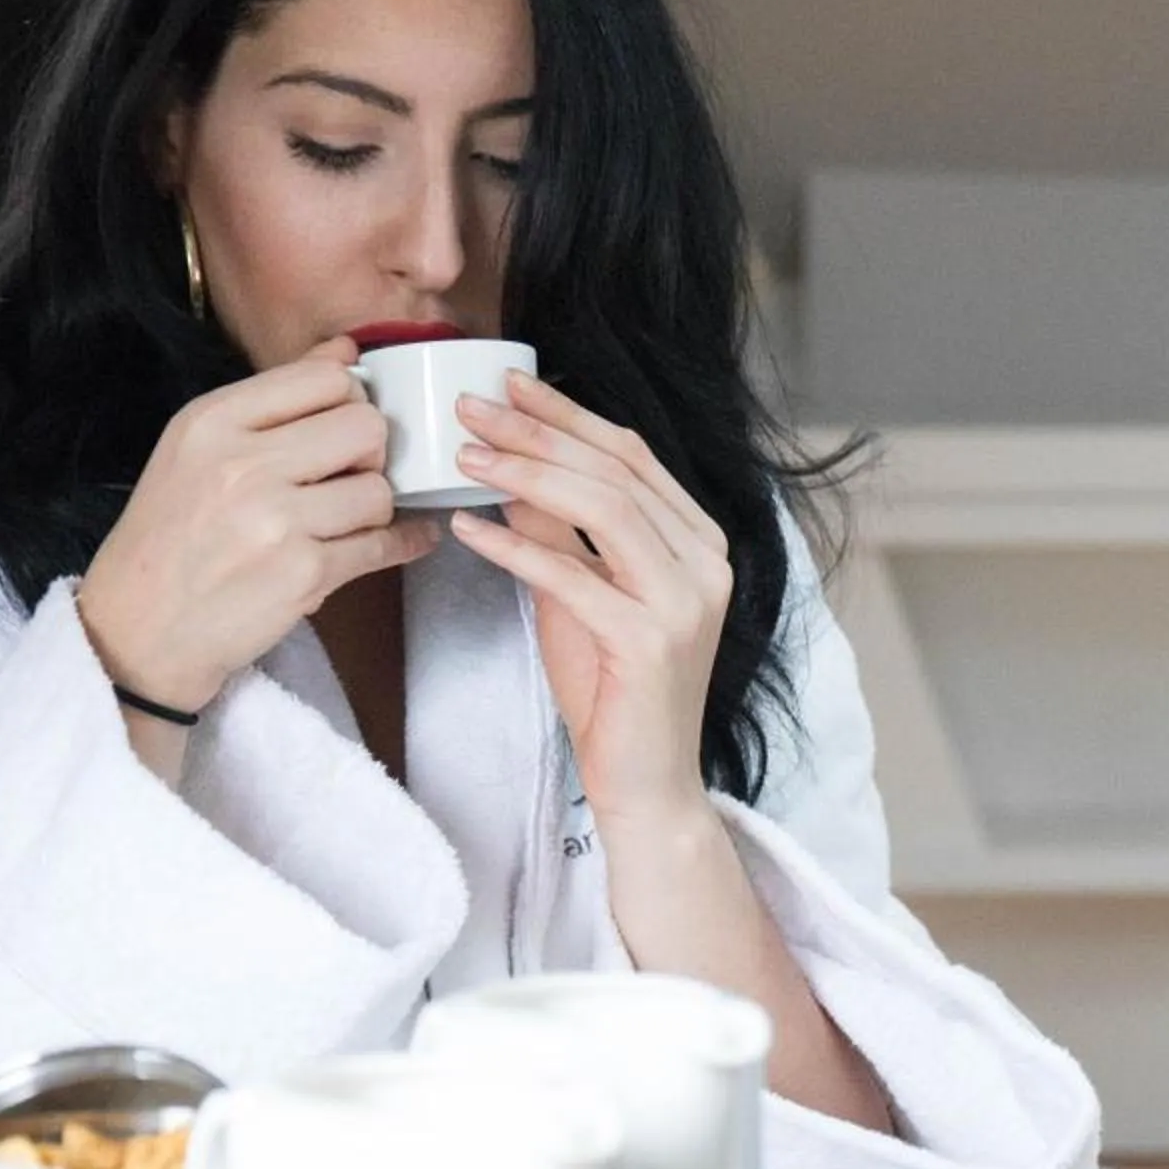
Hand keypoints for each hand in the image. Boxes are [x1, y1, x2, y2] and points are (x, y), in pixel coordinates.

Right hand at [78, 336, 437, 716]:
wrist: (138, 631)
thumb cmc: (171, 537)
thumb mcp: (196, 450)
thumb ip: (272, 399)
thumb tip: (346, 351)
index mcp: (212, 421)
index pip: (324, 378)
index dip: (350, 399)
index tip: (343, 425)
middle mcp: (242, 464)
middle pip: (364, 425)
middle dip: (371, 451)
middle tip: (351, 474)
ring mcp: (275, 521)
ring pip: (379, 488)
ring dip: (375, 506)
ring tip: (347, 518)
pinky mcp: (304, 574)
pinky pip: (384, 544)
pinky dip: (405, 542)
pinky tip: (406, 539)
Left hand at [448, 371, 731, 831]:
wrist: (646, 784)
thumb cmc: (614, 692)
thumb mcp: (582, 595)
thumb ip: (560, 533)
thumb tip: (510, 466)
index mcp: (699, 540)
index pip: (632, 454)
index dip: (568, 414)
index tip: (509, 384)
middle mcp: (705, 562)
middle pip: (615, 470)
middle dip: (537, 431)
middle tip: (469, 407)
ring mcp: (684, 601)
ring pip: (602, 509)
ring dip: (525, 473)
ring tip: (463, 454)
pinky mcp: (649, 641)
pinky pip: (571, 576)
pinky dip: (513, 548)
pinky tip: (466, 527)